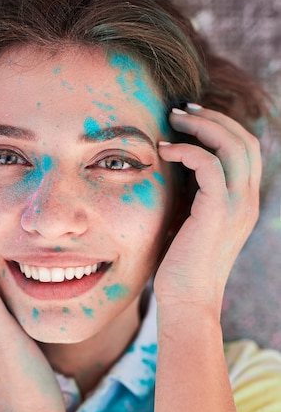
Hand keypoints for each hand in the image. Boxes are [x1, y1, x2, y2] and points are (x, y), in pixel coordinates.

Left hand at [154, 105, 260, 310]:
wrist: (187, 301)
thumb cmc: (181, 265)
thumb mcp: (190, 221)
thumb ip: (193, 195)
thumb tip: (176, 167)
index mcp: (243, 202)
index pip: (245, 150)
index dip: (221, 126)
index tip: (190, 118)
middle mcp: (247, 201)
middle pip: (244, 140)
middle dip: (213, 118)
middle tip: (180, 110)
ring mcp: (237, 206)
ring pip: (233, 145)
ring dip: (202, 126)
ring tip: (172, 119)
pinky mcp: (217, 212)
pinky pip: (210, 165)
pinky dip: (187, 150)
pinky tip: (163, 150)